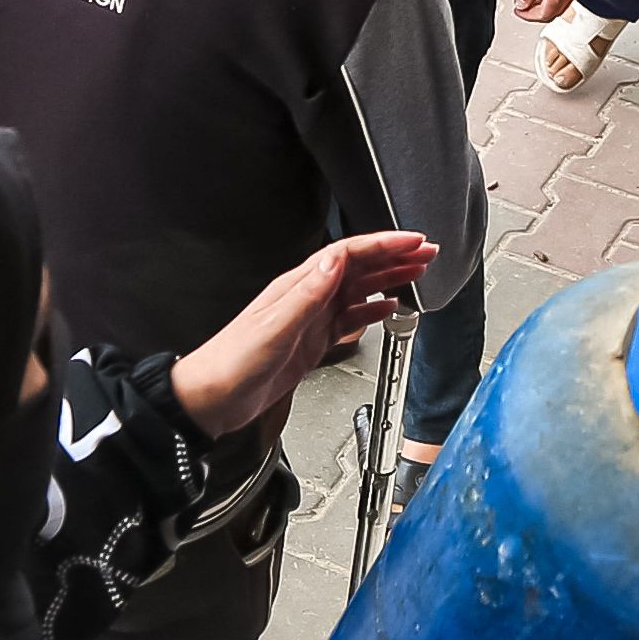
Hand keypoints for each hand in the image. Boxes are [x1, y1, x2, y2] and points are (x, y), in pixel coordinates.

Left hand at [172, 231, 437, 435]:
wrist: (211, 398)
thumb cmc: (232, 361)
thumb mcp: (274, 325)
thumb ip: (307, 293)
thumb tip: (334, 260)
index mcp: (298, 287)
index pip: (348, 254)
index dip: (383, 245)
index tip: (413, 242)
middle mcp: (306, 298)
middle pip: (358, 268)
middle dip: (394, 257)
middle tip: (427, 253)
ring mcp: (310, 320)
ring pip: (358, 291)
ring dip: (388, 280)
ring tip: (417, 273)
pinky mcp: (311, 342)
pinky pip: (348, 319)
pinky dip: (372, 311)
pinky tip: (387, 309)